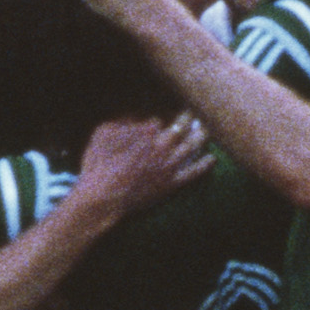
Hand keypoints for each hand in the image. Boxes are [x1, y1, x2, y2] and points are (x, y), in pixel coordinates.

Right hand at [70, 112, 209, 213]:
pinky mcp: (171, 184)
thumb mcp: (102, 134)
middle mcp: (161, 146)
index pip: (159, 120)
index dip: (162, 118)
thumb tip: (139, 121)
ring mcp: (168, 165)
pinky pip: (193, 173)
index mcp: (145, 132)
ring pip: (191, 145)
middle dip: (189, 118)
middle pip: (181, 127)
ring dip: (201, 135)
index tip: (166, 116)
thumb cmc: (97, 166)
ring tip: (208, 128)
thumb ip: (122, 123)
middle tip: (196, 111)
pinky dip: (204, 165)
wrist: (102, 198)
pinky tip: (212, 157)